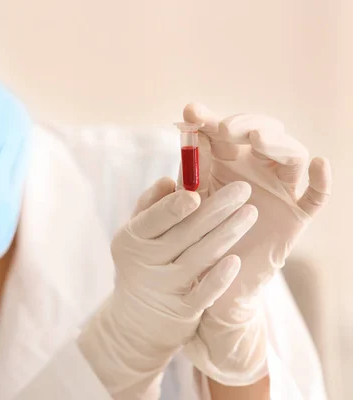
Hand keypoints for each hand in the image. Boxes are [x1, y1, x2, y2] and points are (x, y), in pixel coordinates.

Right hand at [78, 178, 257, 398]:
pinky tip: (236, 260)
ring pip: (199, 258)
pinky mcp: (183, 310)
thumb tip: (169, 180)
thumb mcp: (137, 236)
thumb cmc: (143, 263)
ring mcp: (164, 287)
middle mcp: (145, 263)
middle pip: (184, 234)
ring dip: (227, 234)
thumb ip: (151, 206)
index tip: (196, 194)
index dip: (173, 207)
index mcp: (131, 239)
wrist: (137, 320)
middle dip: (216, 210)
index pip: (153, 219)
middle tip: (243, 189)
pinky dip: (219, 277)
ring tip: (251, 213)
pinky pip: (204, 292)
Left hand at [181, 103, 331, 384]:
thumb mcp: (182, 209)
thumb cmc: (192, 239)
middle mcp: (254, 169)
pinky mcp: (296, 214)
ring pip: (290, 155)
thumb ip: (178, 185)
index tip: (191, 113)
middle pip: (260, 133)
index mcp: (223, 162)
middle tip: (225, 129)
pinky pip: (316, 195)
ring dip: (276, 143)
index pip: (220, 132)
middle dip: (243, 125)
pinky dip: (322, 179)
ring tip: (258, 140)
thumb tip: (177, 150)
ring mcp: (278, 189)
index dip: (207, 119)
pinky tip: (318, 163)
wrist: (209, 280)